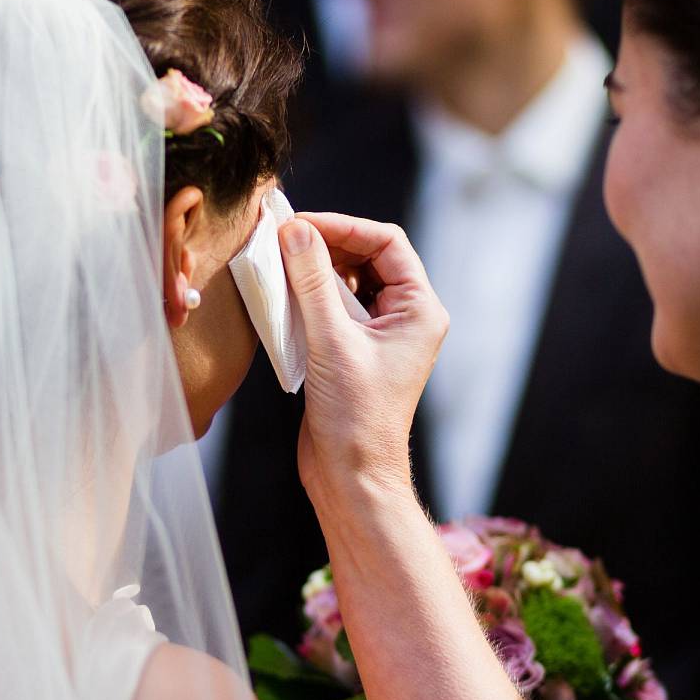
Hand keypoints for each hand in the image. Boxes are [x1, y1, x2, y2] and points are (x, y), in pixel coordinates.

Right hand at [278, 214, 447, 508]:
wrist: (351, 476)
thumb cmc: (355, 418)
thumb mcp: (331, 340)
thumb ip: (312, 281)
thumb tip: (296, 230)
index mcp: (419, 310)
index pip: (386, 243)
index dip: (343, 226)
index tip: (300, 224)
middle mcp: (406, 317)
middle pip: (367, 256)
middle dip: (327, 244)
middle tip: (284, 238)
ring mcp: (380, 335)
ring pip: (348, 281)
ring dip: (314, 270)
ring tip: (280, 264)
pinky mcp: (354, 351)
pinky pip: (334, 307)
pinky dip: (309, 297)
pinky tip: (283, 296)